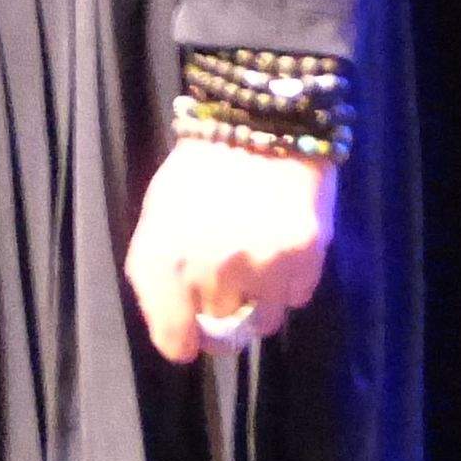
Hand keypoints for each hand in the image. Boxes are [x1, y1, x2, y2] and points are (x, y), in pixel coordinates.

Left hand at [123, 138, 337, 363]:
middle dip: (225, 309)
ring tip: (259, 253)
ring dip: (262, 298)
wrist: (257, 120)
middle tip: (230, 271)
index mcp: (161, 259)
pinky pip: (297, 296)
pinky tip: (283, 239)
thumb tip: (179, 327)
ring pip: (266, 321)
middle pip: (223, 331)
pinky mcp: (302, 257)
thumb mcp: (159, 216)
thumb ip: (160, 275)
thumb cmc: (200, 170)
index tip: (193, 328)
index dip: (184, 337)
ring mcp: (258, 266)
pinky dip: (292, 278)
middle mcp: (207, 270)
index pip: (173, 340)